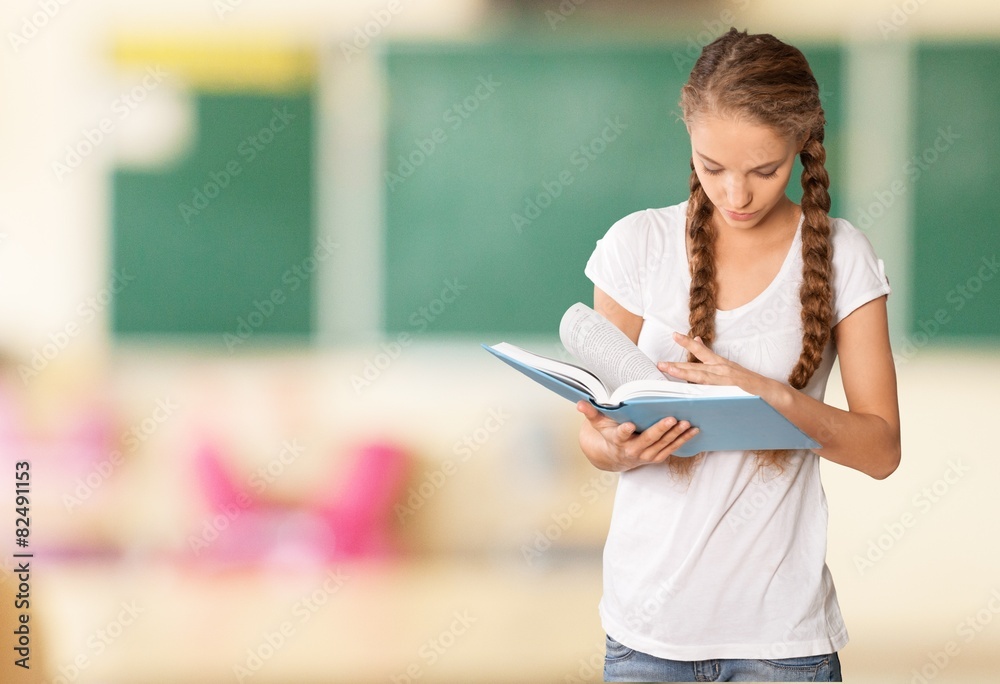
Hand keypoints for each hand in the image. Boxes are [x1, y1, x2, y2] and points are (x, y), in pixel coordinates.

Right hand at [576, 400, 699, 471]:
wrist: (615, 457)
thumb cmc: (608, 434)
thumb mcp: (598, 424)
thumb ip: (591, 413)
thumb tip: (579, 402)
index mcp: (618, 441)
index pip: (621, 436)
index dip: (625, 431)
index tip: (629, 425)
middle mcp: (633, 451)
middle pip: (648, 440)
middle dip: (660, 430)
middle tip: (671, 419)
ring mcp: (647, 456)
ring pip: (663, 445)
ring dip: (676, 435)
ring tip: (687, 423)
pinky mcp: (657, 457)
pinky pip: (672, 449)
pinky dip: (683, 440)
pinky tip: (693, 430)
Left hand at [658, 332, 766, 392]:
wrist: (772, 393)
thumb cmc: (749, 383)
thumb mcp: (730, 367)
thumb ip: (712, 358)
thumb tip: (697, 342)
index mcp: (721, 364)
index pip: (702, 352)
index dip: (688, 343)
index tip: (674, 335)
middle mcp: (722, 370)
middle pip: (695, 367)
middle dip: (676, 366)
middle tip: (659, 364)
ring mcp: (726, 381)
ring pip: (701, 378)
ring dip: (683, 375)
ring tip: (669, 371)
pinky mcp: (731, 392)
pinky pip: (712, 392)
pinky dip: (700, 392)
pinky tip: (688, 394)